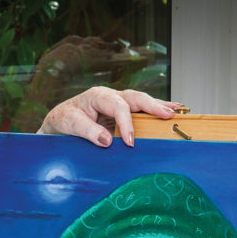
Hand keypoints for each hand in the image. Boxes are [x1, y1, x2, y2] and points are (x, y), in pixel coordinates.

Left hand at [37, 87, 184, 147]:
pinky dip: (156, 110)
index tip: (130, 142)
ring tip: (177, 111)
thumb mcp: (69, 125)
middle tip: (167, 116)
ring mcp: (118, 103)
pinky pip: (141, 110)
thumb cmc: (64, 121)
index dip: (126, 123)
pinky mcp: (122, 114)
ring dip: (159, 106)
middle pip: (135, 98)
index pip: (118, 106)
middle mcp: (111, 96)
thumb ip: (87, 131)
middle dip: (152, 106)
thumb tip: (107, 141)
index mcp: (98, 96)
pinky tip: (172, 110)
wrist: (59, 122)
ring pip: (142, 102)